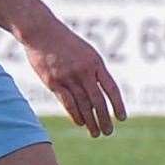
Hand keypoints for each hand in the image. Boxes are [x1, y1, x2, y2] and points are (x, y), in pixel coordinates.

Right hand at [19, 14, 126, 136]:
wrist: (42, 31)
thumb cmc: (66, 42)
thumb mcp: (87, 52)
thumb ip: (95, 71)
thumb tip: (103, 91)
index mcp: (96, 63)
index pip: (111, 88)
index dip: (118, 104)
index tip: (122, 118)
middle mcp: (84, 71)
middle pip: (98, 101)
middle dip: (104, 119)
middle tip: (108, 132)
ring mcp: (68, 77)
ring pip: (83, 105)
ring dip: (90, 121)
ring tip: (96, 133)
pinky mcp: (53, 82)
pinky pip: (67, 102)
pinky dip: (75, 114)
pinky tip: (80, 123)